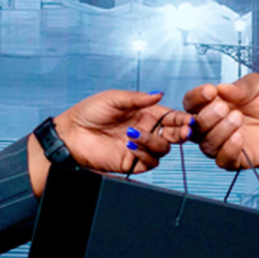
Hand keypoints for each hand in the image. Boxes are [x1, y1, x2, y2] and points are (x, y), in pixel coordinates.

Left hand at [57, 89, 190, 174]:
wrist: (70, 135)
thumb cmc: (88, 113)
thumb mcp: (113, 98)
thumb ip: (137, 98)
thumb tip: (158, 94)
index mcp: (144, 114)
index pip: (170, 117)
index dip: (181, 119)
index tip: (188, 120)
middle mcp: (145, 131)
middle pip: (173, 135)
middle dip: (181, 133)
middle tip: (182, 131)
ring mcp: (139, 148)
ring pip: (162, 149)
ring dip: (152, 142)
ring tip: (132, 135)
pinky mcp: (131, 163)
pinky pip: (150, 162)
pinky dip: (144, 155)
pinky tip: (130, 146)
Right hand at [181, 73, 258, 169]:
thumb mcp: (258, 86)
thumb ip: (240, 86)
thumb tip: (220, 88)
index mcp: (213, 105)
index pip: (191, 103)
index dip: (196, 97)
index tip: (210, 91)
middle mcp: (214, 126)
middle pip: (194, 126)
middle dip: (207, 116)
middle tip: (225, 108)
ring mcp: (223, 144)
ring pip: (206, 144)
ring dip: (219, 131)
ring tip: (238, 118)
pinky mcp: (236, 160)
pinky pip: (222, 160)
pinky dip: (228, 149)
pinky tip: (239, 137)